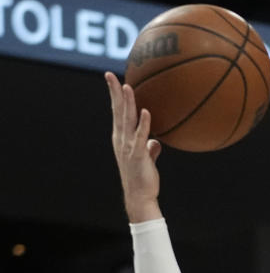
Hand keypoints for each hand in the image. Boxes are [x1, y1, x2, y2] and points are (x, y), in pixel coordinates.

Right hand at [105, 70, 162, 222]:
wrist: (140, 197)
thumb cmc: (142, 179)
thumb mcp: (146, 159)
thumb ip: (150, 148)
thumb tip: (156, 142)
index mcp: (122, 139)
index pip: (117, 113)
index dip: (114, 96)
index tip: (112, 80)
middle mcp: (121, 140)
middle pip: (117, 112)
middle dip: (114, 93)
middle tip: (110, 75)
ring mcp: (128, 147)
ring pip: (127, 120)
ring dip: (127, 103)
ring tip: (127, 87)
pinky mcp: (138, 155)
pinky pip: (140, 136)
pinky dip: (143, 124)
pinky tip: (146, 111)